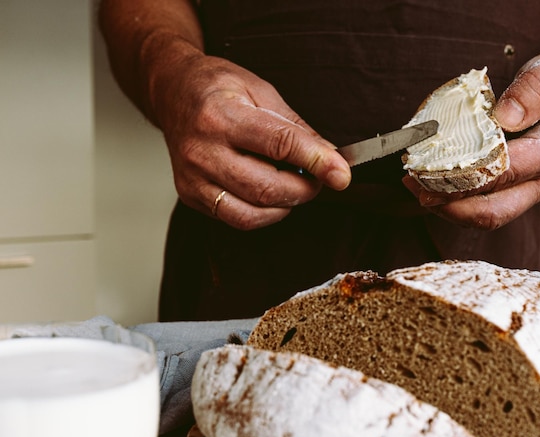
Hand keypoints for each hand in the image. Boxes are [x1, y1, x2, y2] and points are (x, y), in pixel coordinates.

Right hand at [150, 50, 350, 229]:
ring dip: (286, 206)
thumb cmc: (218, 88)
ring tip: (294, 188)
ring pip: (252, 212)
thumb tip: (329, 158)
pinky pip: (236, 219)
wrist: (173, 93)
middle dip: (304, 190)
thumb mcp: (260, 90)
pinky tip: (271, 197)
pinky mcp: (190, 195)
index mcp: (221, 114)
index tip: (341, 174)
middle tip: (317, 180)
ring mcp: (193, 177)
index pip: (278, 144)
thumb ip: (295, 127)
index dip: (316, 161)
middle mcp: (203, 150)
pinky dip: (264, 214)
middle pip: (266, 188)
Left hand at [402, 53, 539, 228]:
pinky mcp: (512, 195)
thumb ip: (533, 90)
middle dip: (450, 205)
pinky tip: (429, 185)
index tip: (433, 170)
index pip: (507, 172)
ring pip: (484, 216)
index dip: (468, 175)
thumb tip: (505, 116)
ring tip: (415, 186)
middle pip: (493, 211)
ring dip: (446, 208)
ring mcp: (527, 193)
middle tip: (417, 188)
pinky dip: (452, 202)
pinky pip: (480, 208)